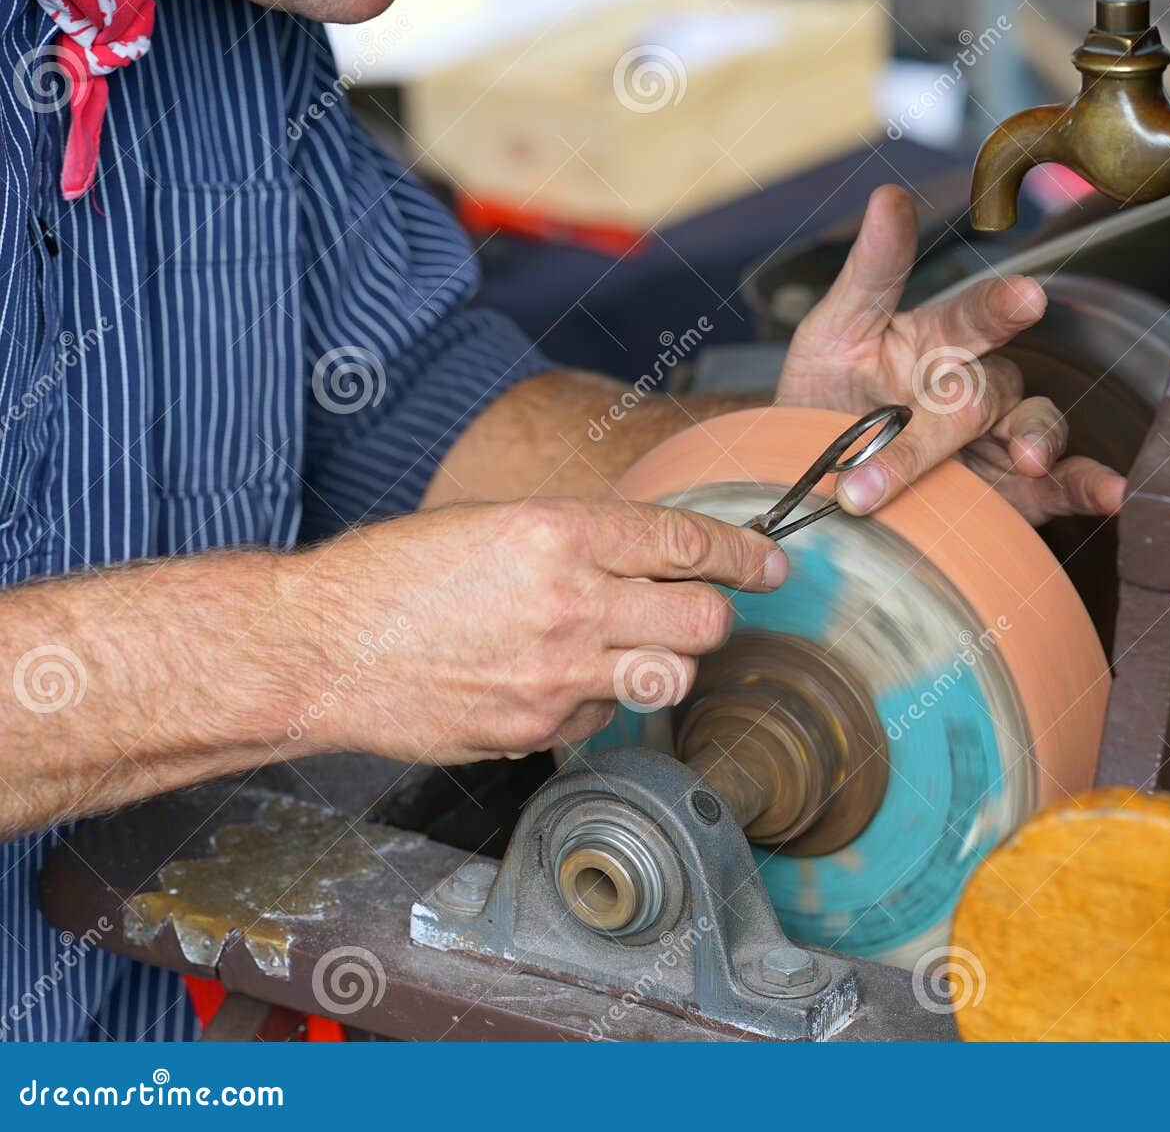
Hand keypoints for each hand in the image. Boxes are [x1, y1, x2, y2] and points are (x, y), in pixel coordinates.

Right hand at [286, 498, 785, 763]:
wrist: (321, 647)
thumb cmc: (396, 576)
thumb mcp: (493, 522)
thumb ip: (579, 539)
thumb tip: (650, 554)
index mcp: (558, 532)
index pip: (687, 541)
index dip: (742, 552)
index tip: (766, 563)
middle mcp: (569, 602)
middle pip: (706, 620)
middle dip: (717, 614)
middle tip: (702, 611)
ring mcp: (557, 674)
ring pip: (671, 676)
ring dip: (667, 663)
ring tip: (633, 650)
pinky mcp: (537, 729)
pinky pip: (606, 719)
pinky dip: (600, 703)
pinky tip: (560, 684)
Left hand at [774, 185, 1125, 523]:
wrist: (806, 482)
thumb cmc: (822, 399)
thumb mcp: (833, 332)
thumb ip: (871, 272)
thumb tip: (888, 198)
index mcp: (938, 339)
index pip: (976, 313)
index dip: (1001, 305)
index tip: (1025, 298)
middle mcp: (973, 386)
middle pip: (991, 389)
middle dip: (953, 418)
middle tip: (934, 428)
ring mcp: (993, 440)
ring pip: (1037, 429)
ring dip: (1040, 443)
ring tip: (1031, 461)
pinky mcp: (1007, 493)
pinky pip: (1053, 490)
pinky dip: (1085, 490)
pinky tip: (1111, 494)